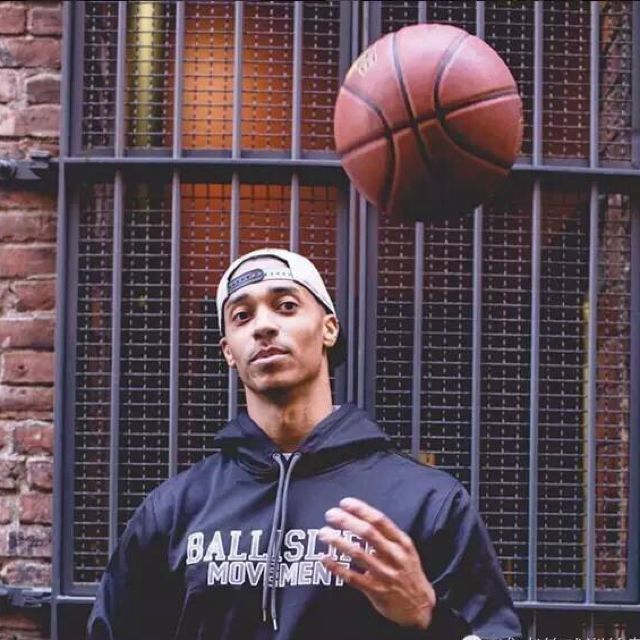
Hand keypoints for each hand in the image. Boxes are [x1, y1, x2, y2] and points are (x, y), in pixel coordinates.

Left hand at [318, 497, 436, 629]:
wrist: (421, 606)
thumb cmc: (408, 572)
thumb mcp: (405, 550)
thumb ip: (386, 535)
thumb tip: (359, 518)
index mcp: (402, 542)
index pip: (380, 520)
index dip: (361, 509)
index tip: (344, 503)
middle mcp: (395, 556)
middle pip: (368, 533)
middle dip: (347, 521)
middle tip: (330, 515)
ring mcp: (386, 574)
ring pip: (358, 554)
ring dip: (339, 542)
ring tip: (324, 533)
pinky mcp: (377, 591)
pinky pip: (353, 577)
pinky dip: (337, 567)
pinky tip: (325, 559)